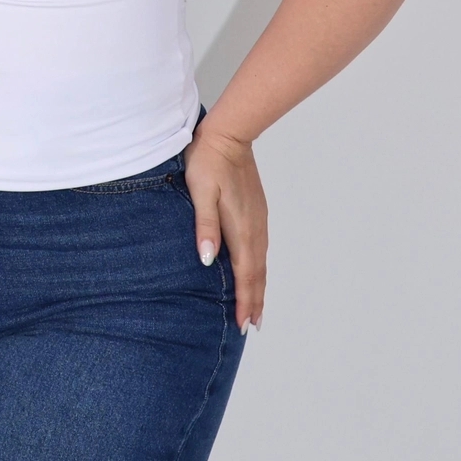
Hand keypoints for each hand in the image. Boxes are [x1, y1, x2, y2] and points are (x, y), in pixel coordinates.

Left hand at [182, 125, 267, 333]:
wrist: (229, 135)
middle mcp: (254, 228)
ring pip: (261, 262)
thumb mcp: (200, 192)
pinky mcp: (257, 212)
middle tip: (252, 325)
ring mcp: (258, 220)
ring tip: (255, 308)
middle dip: (255, 301)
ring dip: (258, 287)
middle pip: (257, 273)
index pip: (245, 274)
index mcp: (241, 228)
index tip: (243, 324)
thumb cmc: (208, 162)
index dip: (244, 301)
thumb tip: (208, 260)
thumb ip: (205, 226)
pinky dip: (258, 268)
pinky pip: (260, 249)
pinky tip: (253, 271)